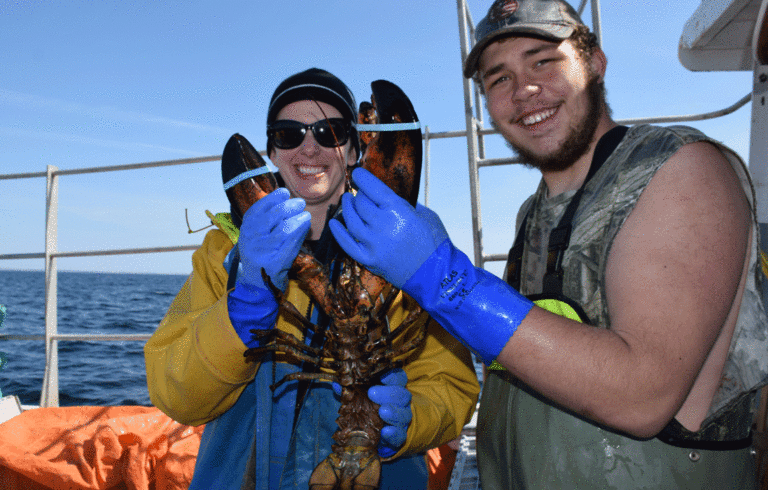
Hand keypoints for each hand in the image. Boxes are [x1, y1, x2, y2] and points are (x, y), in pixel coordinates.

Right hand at [237, 187, 309, 291]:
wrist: (255, 282)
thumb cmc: (260, 252)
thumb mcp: (256, 233)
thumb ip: (267, 218)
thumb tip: (287, 199)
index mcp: (246, 227)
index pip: (259, 207)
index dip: (273, 198)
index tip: (285, 192)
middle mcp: (251, 238)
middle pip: (273, 216)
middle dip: (289, 206)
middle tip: (300, 203)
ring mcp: (262, 251)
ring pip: (284, 229)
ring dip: (298, 219)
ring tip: (306, 215)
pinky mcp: (274, 263)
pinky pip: (291, 245)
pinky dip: (300, 233)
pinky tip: (306, 226)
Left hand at [329, 168, 447, 288]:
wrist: (437, 275)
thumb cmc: (435, 243)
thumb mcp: (426, 215)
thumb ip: (406, 204)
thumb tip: (390, 196)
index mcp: (398, 211)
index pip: (373, 188)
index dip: (362, 178)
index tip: (358, 173)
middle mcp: (382, 226)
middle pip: (361, 204)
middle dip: (359, 195)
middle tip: (359, 192)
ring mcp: (373, 244)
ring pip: (351, 221)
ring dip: (347, 208)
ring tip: (347, 201)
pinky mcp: (369, 260)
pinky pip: (347, 245)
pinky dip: (338, 233)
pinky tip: (333, 223)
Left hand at [332, 368, 411, 458]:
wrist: (374, 434)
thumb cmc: (367, 408)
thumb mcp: (358, 397)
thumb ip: (350, 390)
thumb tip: (336, 384)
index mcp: (393, 387)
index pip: (398, 377)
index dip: (392, 376)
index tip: (381, 376)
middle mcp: (401, 402)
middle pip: (402, 395)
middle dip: (388, 393)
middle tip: (371, 393)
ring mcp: (402, 419)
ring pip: (405, 414)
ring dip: (394, 413)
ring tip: (382, 412)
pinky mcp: (400, 435)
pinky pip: (401, 435)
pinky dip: (394, 433)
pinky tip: (385, 432)